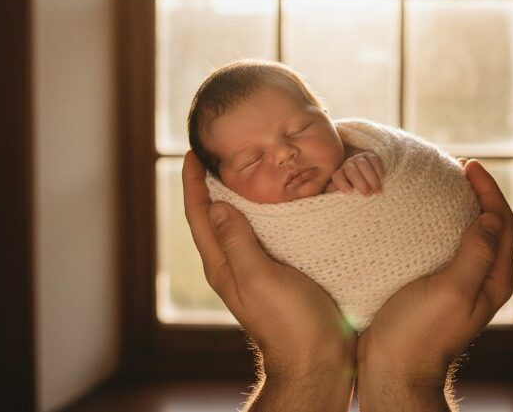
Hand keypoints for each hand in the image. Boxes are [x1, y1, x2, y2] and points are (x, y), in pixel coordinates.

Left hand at [182, 152, 354, 409]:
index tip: (193, 153)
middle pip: (216, 218)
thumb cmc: (290, 322)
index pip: (200, 217)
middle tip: (221, 153)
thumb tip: (217, 205)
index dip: (193, 184)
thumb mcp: (260, 277)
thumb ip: (238, 241)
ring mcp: (258, 271)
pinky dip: (269, 213)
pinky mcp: (282, 273)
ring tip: (252, 168)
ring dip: (243, 196)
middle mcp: (236, 266)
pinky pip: (267, 235)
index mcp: (223, 266)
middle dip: (214, 185)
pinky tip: (285, 203)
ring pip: (243, 225)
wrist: (320, 360)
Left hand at [325, 151, 383, 194]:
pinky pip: (374, 159)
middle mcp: (348, 166)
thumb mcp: (342, 198)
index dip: (342, 184)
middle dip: (360, 182)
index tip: (349, 193)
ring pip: (363, 164)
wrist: (366, 187)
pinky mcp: (370, 157)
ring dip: (371, 177)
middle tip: (368, 194)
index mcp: (339, 176)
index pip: (338, 176)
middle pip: (351, 170)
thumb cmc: (352, 196)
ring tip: (377, 191)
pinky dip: (378, 169)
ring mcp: (359, 160)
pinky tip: (382, 179)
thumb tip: (333, 203)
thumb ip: (337, 198)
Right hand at [355, 159, 512, 410]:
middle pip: (489, 226)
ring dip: (457, 207)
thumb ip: (475, 254)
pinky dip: (438, 226)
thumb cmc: (419, 334)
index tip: (468, 166)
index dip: (489, 190)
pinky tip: (417, 218)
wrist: (392, 370)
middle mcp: (481, 281)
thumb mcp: (451, 291)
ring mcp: (458, 285)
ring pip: (467, 235)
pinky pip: (444, 248)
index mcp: (493, 280)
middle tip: (454, 168)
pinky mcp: (435, 288)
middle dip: (477, 193)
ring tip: (438, 185)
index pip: (502, 222)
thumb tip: (491, 215)